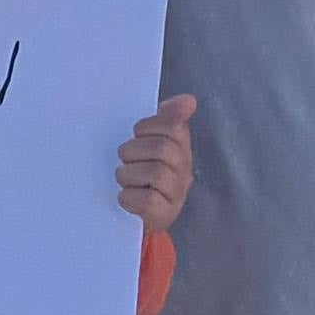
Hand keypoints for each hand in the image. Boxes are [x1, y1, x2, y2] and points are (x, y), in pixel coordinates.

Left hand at [116, 94, 197, 235]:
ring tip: (125, 180)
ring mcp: (177, 194)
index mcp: (181, 148)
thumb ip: (167, 118)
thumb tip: (189, 99)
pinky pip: (147, 199)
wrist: (134, 215)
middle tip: (125, 161)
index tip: (136, 136)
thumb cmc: (140, 172)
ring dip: (128, 175)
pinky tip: (127, 196)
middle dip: (133, 151)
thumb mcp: (150, 141)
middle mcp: (184, 170)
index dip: (146, 128)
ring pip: (154, 173)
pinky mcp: (164, 214)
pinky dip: (129, 197)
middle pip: (162, 149)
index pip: (172, 127)